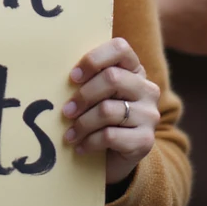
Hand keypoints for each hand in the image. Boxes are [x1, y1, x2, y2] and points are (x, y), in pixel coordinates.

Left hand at [62, 38, 160, 185]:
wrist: (117, 157)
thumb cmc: (101, 118)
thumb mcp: (96, 94)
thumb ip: (88, 79)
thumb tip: (56, 72)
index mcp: (134, 69)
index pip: (120, 48)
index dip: (94, 59)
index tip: (73, 77)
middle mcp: (147, 89)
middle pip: (112, 78)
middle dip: (83, 95)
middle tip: (66, 111)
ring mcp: (149, 115)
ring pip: (108, 110)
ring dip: (83, 123)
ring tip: (70, 133)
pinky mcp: (145, 140)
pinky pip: (110, 136)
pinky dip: (89, 142)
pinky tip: (80, 146)